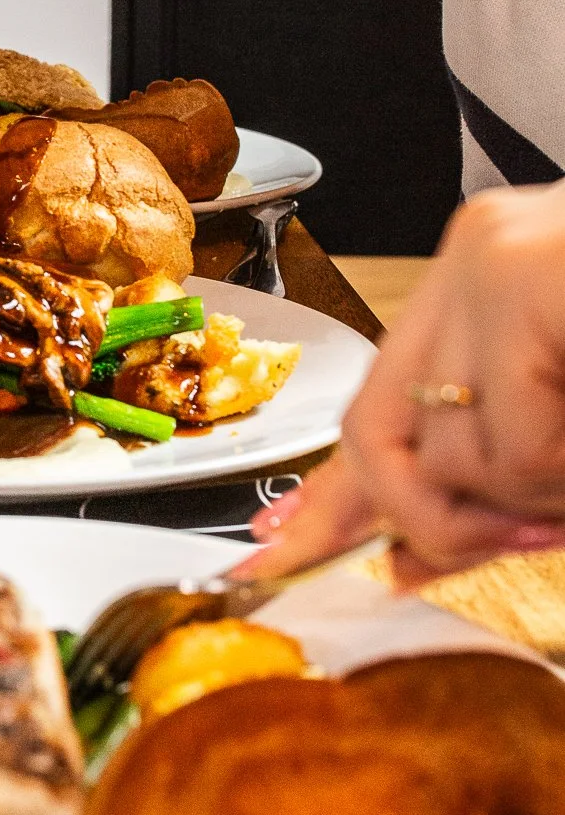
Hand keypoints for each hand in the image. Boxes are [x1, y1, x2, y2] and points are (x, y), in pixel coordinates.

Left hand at [234, 184, 564, 580]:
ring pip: (454, 452)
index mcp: (485, 286)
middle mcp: (475, 258)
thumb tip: (403, 556)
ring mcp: (500, 261)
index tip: (278, 554)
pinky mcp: (531, 278)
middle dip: (434, 520)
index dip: (329, 493)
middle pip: (377, 430)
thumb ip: (500, 480)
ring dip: (533, 500)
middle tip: (516, 543)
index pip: (376, 400)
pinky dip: (558, 472)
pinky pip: (514, 437)